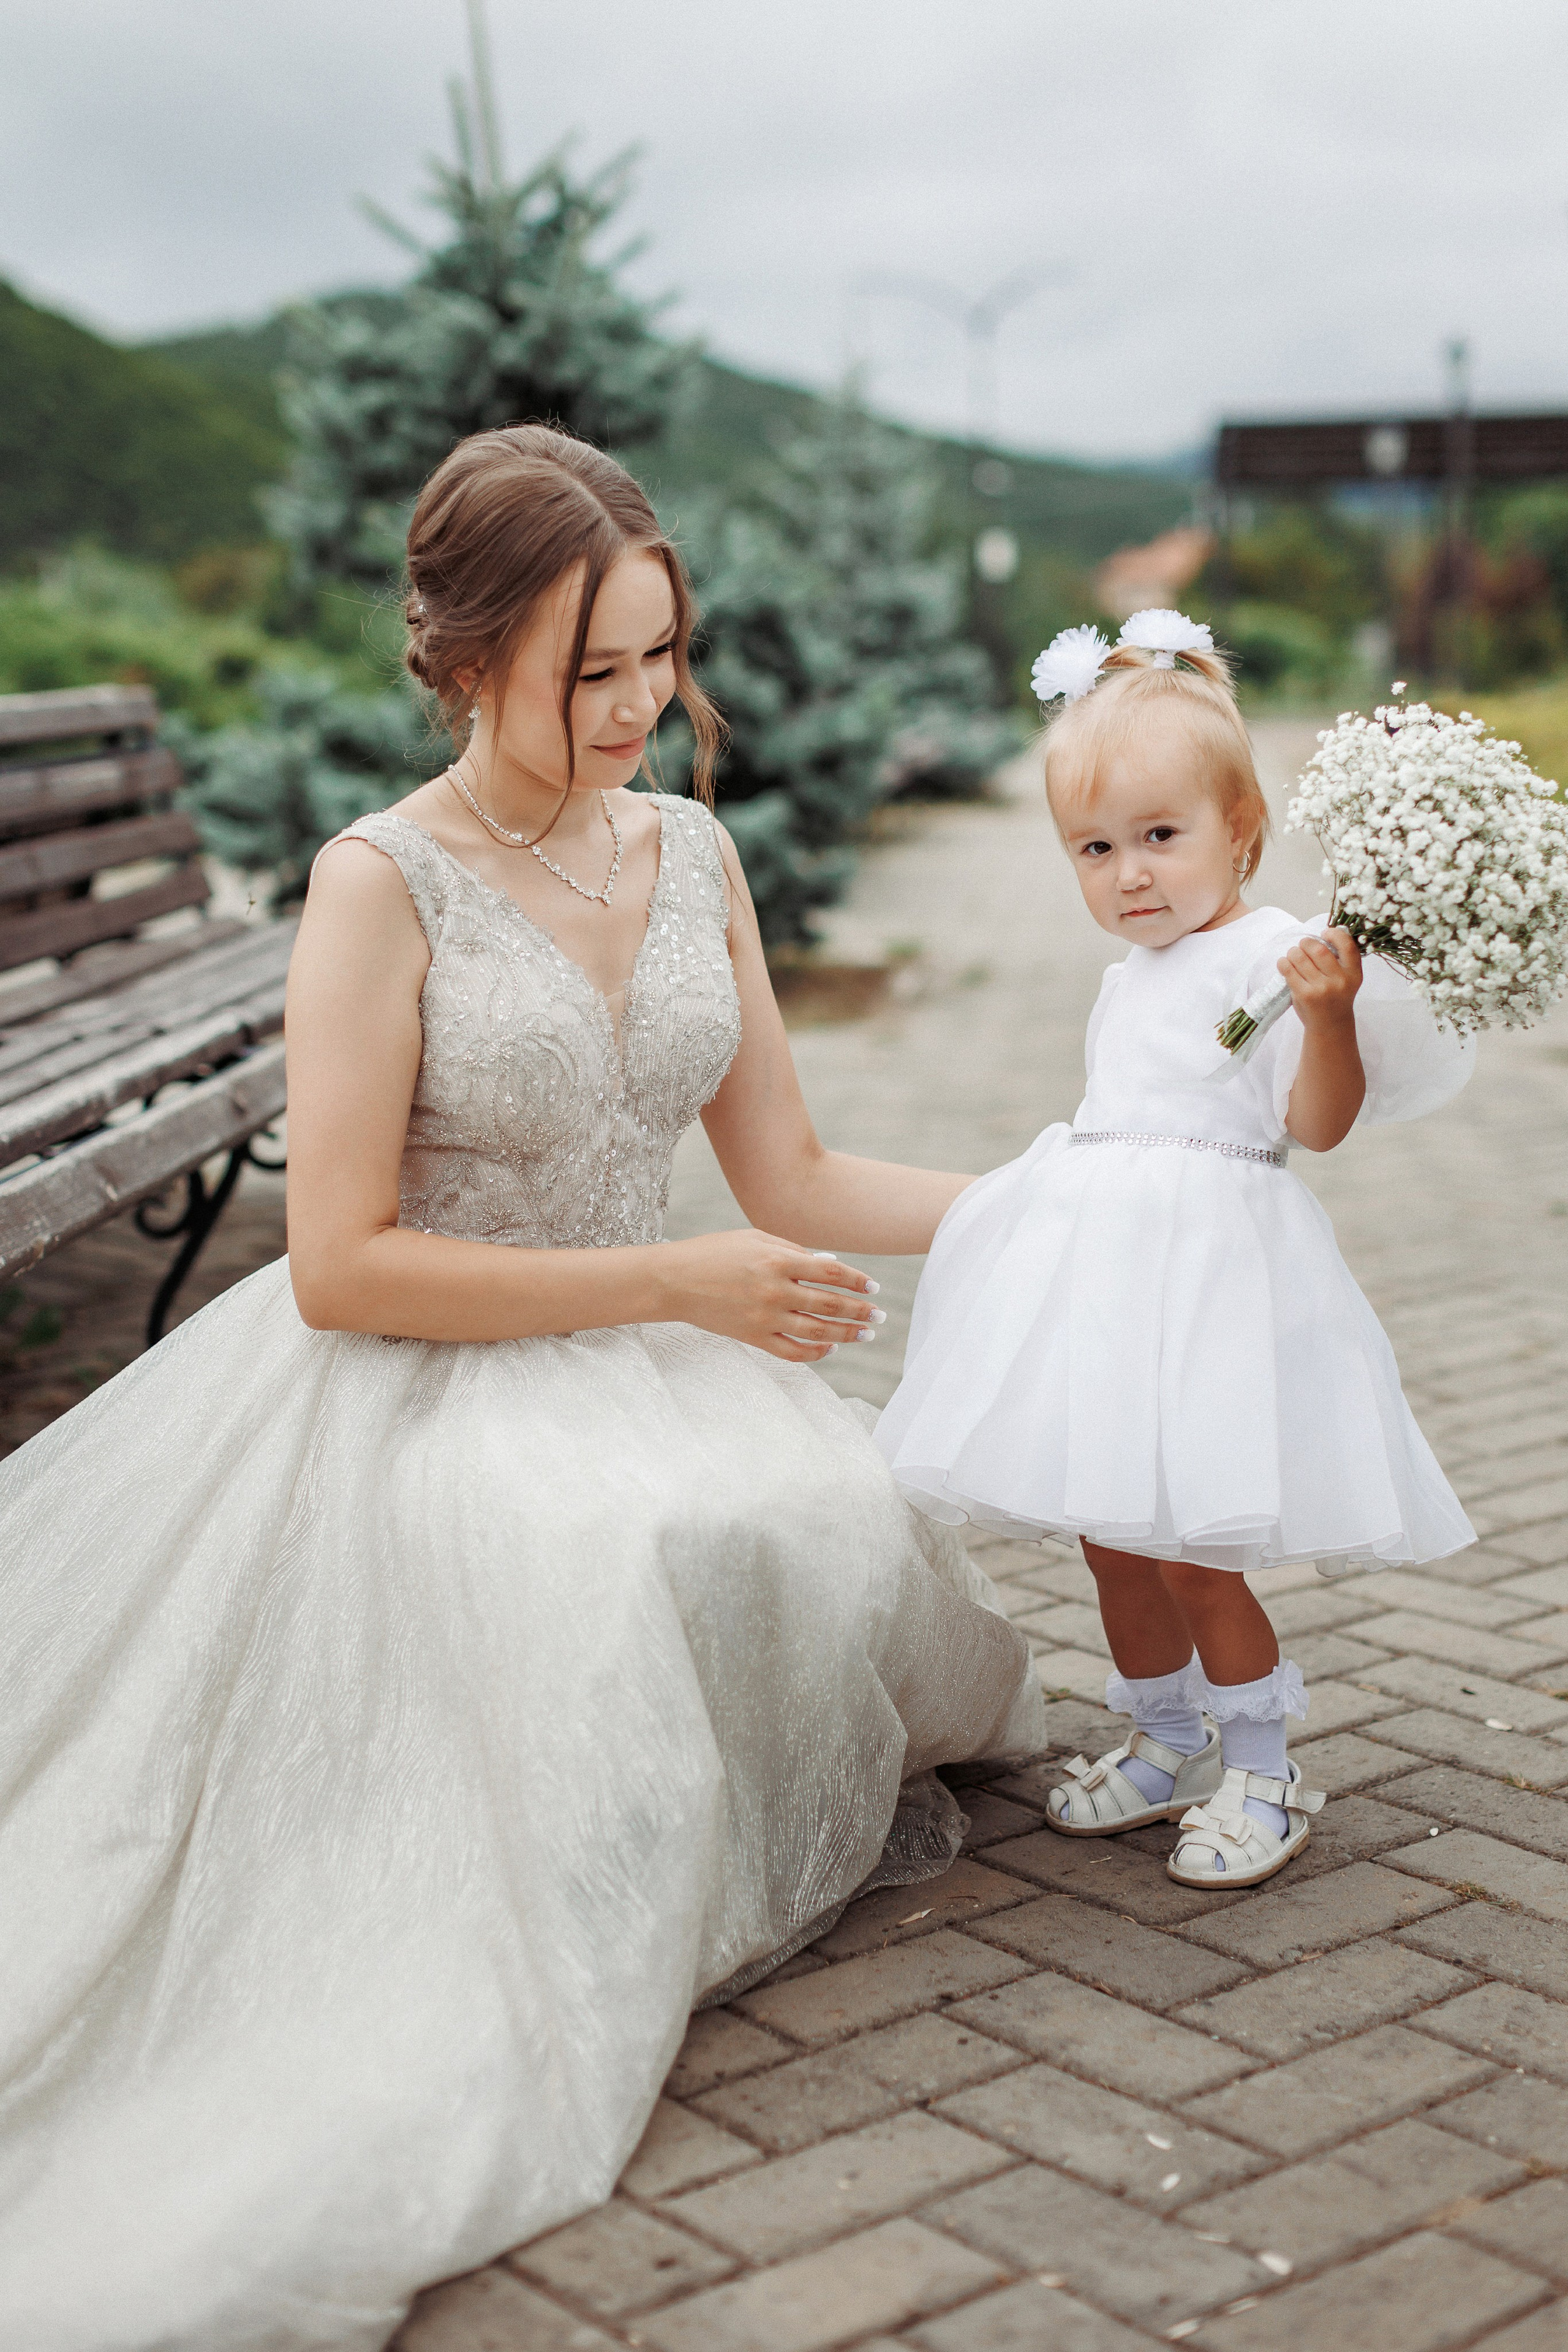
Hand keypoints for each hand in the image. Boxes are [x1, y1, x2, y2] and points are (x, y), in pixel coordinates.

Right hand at [655, 1228, 882, 1361]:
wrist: (674, 1281)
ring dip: (846, 1335)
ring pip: (816, 1332)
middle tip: (878, 1316)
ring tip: (864, 1335)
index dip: (857, 1281)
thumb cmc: (715, 1252)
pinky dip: (814, 1353)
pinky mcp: (752, 1337)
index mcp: (776, 1260)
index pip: (830, 1272)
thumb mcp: (755, 1238)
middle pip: (829, 1304)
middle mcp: (773, 1290)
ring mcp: (763, 1317)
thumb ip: (794, 1250)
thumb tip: (830, 1264)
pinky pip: (791, 1352)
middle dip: (859, 1311)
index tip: (873, 1287)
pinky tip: (829, 1349)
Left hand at [1278, 926, 1361, 1028]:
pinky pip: (1288, 970)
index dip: (1334, 934)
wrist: (1330, 1025)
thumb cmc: (1336, 996)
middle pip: (1318, 949)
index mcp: (1354, 974)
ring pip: (1300, 957)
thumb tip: (1324, 934)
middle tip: (1303, 945)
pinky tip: (1285, 964)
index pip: (1347, 945)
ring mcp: (1321, 989)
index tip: (1325, 933)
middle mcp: (1340, 981)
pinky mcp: (1304, 995)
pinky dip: (1283, 963)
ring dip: (1293, 952)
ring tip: (1293, 955)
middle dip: (1307, 943)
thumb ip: (1341, 959)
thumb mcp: (1347, 978)